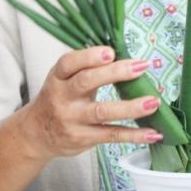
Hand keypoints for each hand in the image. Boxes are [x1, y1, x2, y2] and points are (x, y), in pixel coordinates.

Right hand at [22, 46, 163, 160]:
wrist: (37, 134)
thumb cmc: (58, 98)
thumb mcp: (63, 79)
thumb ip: (86, 67)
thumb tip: (124, 56)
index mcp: (58, 77)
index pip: (69, 63)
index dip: (89, 57)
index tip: (110, 52)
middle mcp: (62, 97)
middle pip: (86, 82)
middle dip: (115, 73)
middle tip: (140, 66)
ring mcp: (72, 120)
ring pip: (102, 112)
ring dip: (131, 107)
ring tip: (153, 102)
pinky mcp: (83, 138)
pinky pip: (111, 135)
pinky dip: (134, 135)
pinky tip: (153, 133)